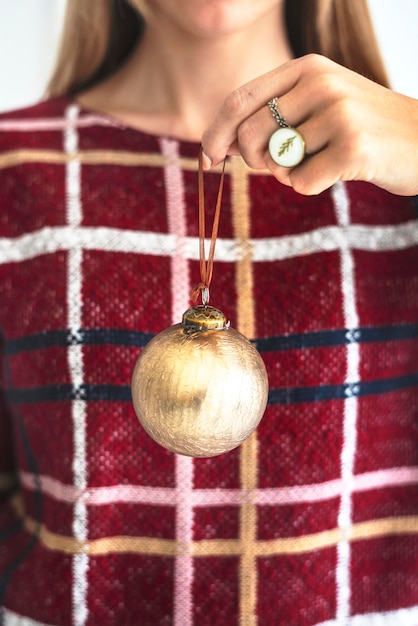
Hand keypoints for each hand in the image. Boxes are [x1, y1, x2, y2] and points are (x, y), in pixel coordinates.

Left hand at [201, 54, 417, 195]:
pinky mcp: (352, 147)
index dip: (214, 132)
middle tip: (280, 165)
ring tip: (320, 161)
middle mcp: (320, 83)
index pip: (239, 100)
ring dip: (289, 173)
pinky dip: (310, 186)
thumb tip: (221, 146)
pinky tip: (338, 172)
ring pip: (276, 163)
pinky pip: (300, 182)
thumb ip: (275, 116)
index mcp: (306, 67)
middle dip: (253, 161)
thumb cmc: (361, 129)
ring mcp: (338, 113)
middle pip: (249, 134)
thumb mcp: (318, 107)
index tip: (206, 158)